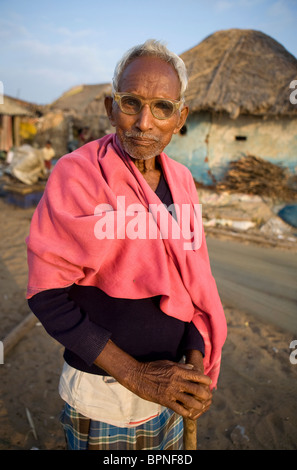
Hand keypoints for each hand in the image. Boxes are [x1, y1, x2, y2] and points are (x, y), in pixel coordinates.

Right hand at [94, 341, 211, 418]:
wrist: (137, 375)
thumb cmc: (152, 367)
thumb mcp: (168, 363)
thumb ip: (181, 367)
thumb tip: (193, 368)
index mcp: (178, 370)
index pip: (198, 376)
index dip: (206, 381)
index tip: (208, 384)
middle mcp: (177, 381)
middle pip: (197, 390)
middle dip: (205, 395)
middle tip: (207, 397)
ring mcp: (171, 391)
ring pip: (190, 401)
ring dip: (197, 405)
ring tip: (200, 406)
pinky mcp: (164, 400)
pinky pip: (179, 409)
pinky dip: (186, 412)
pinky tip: (188, 413)